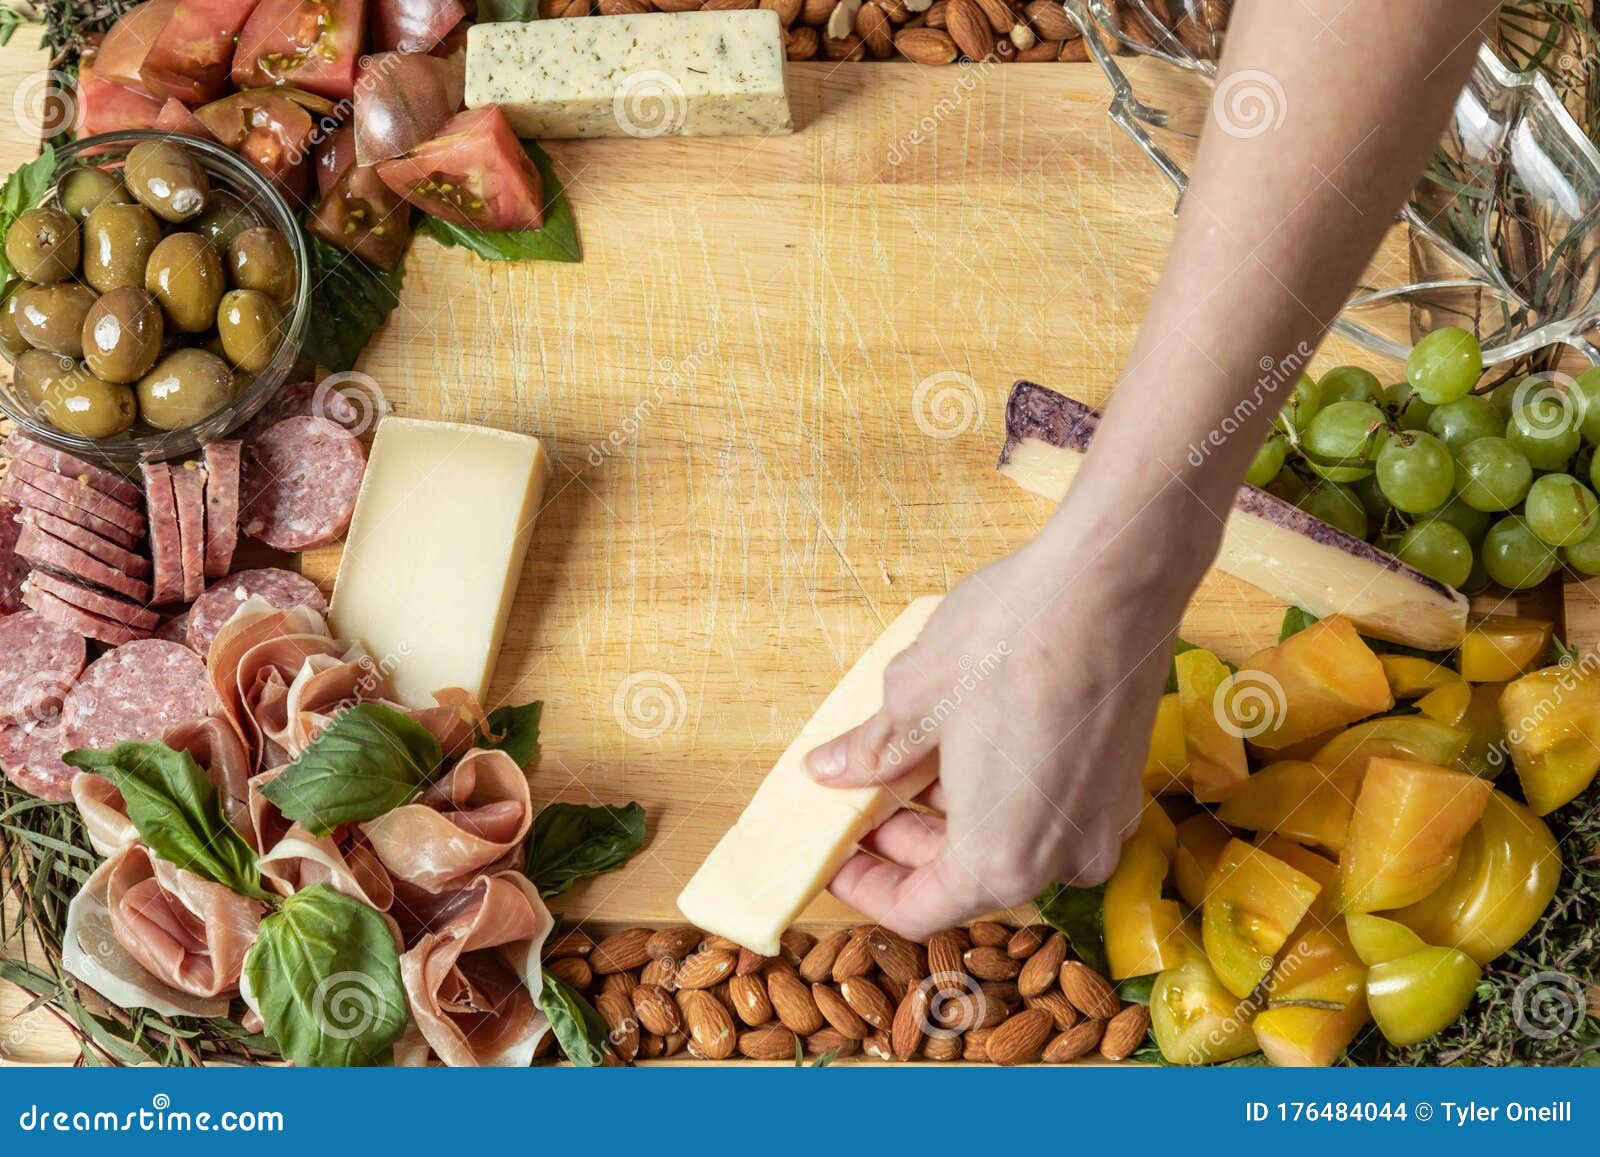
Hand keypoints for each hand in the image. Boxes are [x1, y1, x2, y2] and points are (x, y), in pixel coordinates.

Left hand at [804, 534, 1186, 941]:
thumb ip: (872, 753)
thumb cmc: (1012, 640)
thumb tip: (833, 771)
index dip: (865, 886)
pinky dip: (1002, 794)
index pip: (917, 909)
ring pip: (1009, 843)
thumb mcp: (914, 699)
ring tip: (909, 758)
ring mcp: (1101, 822)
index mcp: (1000, 860)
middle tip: (862, 796)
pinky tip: (970, 743)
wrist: (1112, 581)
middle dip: (906, 843)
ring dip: (953, 814)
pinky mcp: (1122, 783)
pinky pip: (1048, 811)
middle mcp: (1061, 859)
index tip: (835, 855)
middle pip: (965, 879)